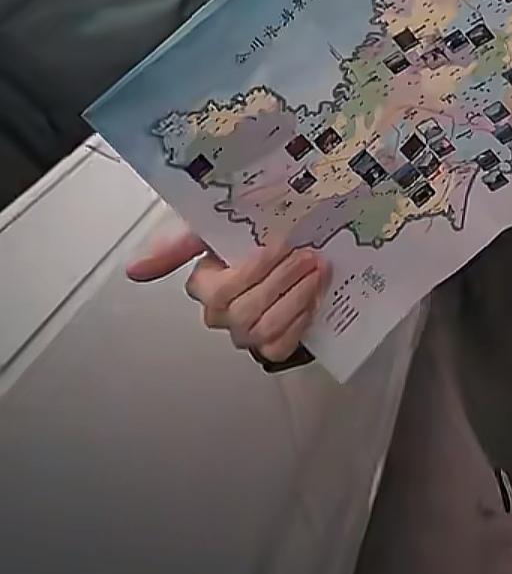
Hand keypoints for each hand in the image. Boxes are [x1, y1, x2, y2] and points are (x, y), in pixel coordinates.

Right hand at [126, 226, 327, 363]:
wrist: (288, 249)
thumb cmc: (247, 237)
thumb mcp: (211, 227)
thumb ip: (175, 243)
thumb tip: (133, 269)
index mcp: (204, 286)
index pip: (223, 289)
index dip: (256, 268)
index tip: (281, 242)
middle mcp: (219, 314)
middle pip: (247, 310)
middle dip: (282, 279)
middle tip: (307, 255)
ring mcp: (244, 333)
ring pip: (264, 329)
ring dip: (296, 298)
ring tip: (316, 270)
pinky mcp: (270, 346)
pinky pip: (280, 346)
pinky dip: (300, 322)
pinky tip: (314, 297)